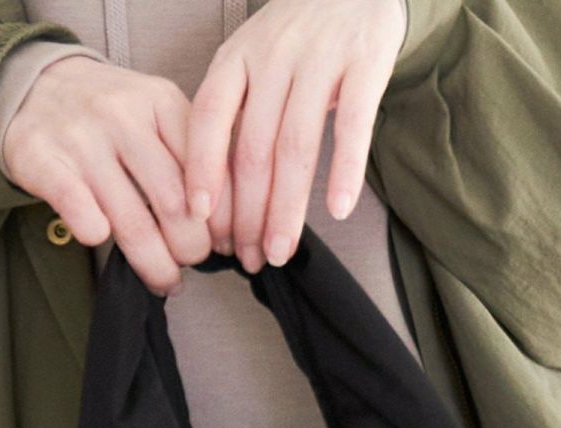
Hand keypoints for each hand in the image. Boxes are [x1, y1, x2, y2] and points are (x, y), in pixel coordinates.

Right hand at [0, 56, 213, 295]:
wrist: (34, 85)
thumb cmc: (111, 117)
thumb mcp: (157, 115)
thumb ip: (192, 157)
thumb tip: (230, 229)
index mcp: (162, 102)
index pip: (208, 174)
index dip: (221, 223)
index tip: (224, 245)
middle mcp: (123, 116)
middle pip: (176, 205)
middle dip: (192, 249)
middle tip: (191, 262)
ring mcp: (81, 139)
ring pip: (133, 224)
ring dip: (155, 265)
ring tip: (165, 280)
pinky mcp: (42, 160)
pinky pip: (82, 216)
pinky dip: (98, 237)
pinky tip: (105, 244)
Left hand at [184, 0, 406, 271]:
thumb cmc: (298, 36)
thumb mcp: (252, 59)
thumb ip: (236, 112)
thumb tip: (215, 192)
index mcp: (237, 57)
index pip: (207, 118)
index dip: (200, 169)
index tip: (195, 216)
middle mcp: (273, 57)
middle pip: (253, 148)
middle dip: (247, 212)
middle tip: (247, 257)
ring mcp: (320, 60)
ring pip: (296, 146)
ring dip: (287, 208)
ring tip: (281, 251)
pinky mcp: (365, 65)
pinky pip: (354, 126)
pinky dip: (346, 171)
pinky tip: (338, 210)